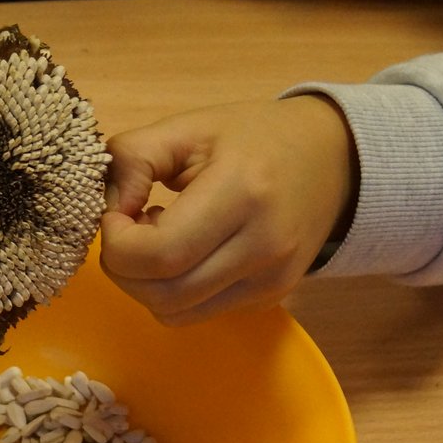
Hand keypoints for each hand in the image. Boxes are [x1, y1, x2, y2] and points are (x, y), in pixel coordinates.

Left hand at [99, 97, 356, 325]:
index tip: (115, 215)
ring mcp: (271, 280)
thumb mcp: (190, 128)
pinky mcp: (270, 298)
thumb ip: (133, 159)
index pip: (159, 254)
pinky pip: (196, 315)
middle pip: (162, 294)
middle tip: (128, 230)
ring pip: (173, 314)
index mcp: (242, 192)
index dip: (117, 244)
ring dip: (144, 285)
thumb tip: (106, 210)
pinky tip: (183, 256)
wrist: (335, 159)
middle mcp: (263, 245)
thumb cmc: (254, 138)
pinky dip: (171, 294)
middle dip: (123, 268)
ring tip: (157, 240)